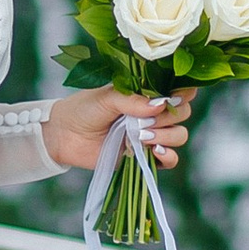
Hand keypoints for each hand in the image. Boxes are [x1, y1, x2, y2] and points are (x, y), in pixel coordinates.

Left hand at [40, 87, 195, 176]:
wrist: (64, 135)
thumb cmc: (83, 109)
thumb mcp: (107, 97)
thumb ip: (133, 100)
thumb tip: (162, 104)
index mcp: (146, 94)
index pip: (179, 90)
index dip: (184, 92)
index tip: (175, 96)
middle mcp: (152, 114)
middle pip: (183, 113)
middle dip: (169, 116)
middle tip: (146, 119)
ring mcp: (151, 136)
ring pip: (179, 135)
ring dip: (167, 135)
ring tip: (142, 136)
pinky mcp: (144, 157)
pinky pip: (170, 160)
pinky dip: (168, 155)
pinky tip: (154, 150)